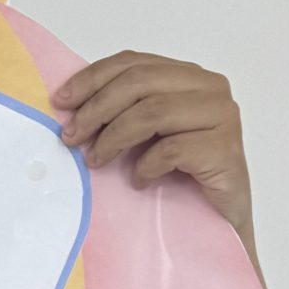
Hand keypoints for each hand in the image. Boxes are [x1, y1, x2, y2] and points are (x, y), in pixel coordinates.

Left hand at [51, 52, 253, 249]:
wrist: (222, 226)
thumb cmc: (184, 183)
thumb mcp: (149, 138)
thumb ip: (127, 113)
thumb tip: (72, 107)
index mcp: (189, 77)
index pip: (135, 62)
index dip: (94, 78)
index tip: (62, 101)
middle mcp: (210, 88)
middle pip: (141, 82)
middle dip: (98, 108)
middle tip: (72, 136)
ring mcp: (222, 116)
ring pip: (155, 111)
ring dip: (115, 137)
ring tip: (95, 161)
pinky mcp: (226, 148)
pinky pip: (173, 148)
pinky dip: (146, 165)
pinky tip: (138, 181)